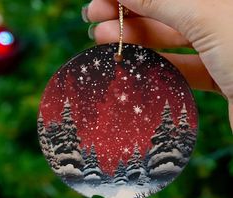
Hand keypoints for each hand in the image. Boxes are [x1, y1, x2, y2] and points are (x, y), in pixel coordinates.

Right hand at [83, 0, 232, 129]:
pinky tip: (134, 64)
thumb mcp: (206, 17)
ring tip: (103, 40)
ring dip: (136, 39)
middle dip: (126, 14)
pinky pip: (181, 66)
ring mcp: (221, 48)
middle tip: (93, 19)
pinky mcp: (219, 75)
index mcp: (218, 0)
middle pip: (166, 10)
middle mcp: (220, 19)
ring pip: (170, 40)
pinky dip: (157, 65)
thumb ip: (162, 1)